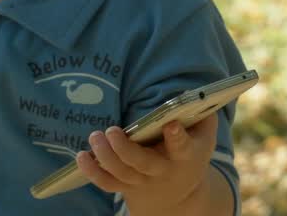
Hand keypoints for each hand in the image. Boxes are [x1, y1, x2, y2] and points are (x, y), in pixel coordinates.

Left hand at [76, 113, 218, 213]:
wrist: (179, 195)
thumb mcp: (204, 137)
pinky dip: (93, 172)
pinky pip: (106, 183)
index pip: (181, 148)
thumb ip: (204, 114)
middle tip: (111, 131)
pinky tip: (81, 156)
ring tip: (95, 137)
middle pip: (142, 164)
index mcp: (184, 157)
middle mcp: (161, 171)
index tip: (170, 124)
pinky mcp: (125, 186)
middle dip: (125, 149)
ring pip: (121, 173)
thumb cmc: (191, 154)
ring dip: (105, 156)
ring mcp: (141, 181)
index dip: (177, 138)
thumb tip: (198, 92)